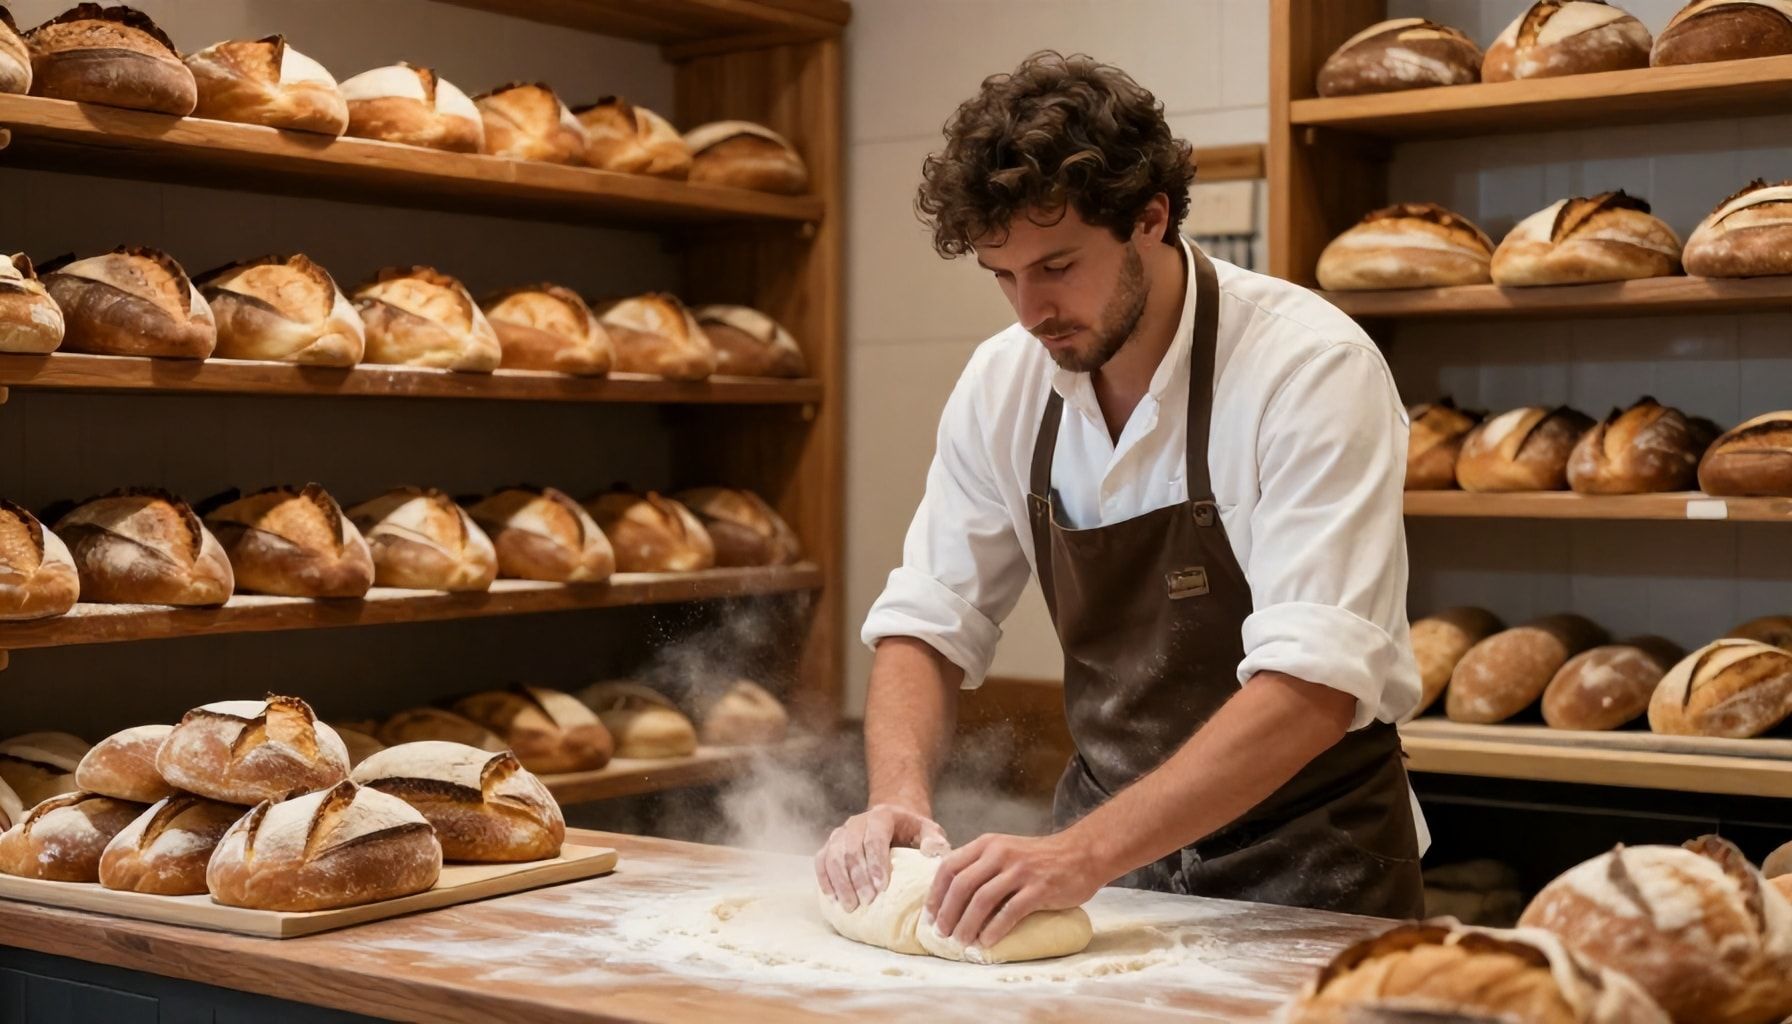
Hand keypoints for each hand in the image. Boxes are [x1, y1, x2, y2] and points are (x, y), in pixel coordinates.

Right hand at [814, 803, 948, 910]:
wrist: (892, 821)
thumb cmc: (911, 831)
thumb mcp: (928, 829)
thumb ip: (933, 839)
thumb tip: (932, 852)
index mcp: (881, 816)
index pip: (874, 838)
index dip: (875, 863)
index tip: (881, 888)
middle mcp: (857, 822)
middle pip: (851, 849)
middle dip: (858, 878)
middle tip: (866, 901)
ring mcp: (841, 833)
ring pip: (833, 856)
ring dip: (841, 883)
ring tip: (850, 906)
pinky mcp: (830, 845)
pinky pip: (821, 861)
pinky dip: (825, 880)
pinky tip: (832, 898)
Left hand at [925, 831, 1104, 949]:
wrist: (1081, 854)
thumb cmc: (1039, 858)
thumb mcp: (1005, 850)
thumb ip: (981, 865)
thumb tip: (951, 897)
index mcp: (987, 844)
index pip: (949, 867)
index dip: (935, 894)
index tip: (930, 915)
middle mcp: (1000, 854)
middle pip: (962, 886)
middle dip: (947, 913)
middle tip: (942, 934)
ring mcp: (1020, 871)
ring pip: (982, 900)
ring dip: (967, 925)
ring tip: (962, 942)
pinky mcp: (1039, 888)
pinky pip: (1010, 912)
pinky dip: (995, 929)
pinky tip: (987, 942)